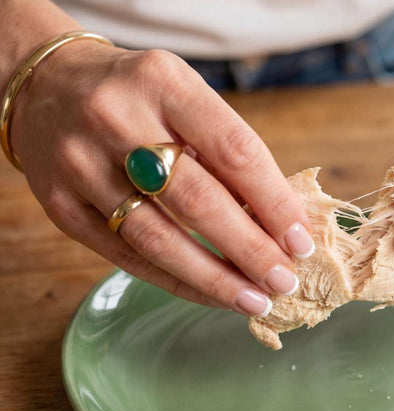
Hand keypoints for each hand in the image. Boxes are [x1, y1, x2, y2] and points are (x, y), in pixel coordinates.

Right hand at [12, 42, 313, 315]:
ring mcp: (81, 164)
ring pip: (158, 239)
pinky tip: (211, 295)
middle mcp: (115, 118)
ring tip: (255, 300)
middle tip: (285, 281)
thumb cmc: (138, 96)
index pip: (234, 150)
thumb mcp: (185, 96)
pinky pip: (127, 257)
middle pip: (197, 201)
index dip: (274, 203)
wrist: (45, 88)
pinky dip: (177, 282)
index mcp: (163, 82)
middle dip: (250, 250)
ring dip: (215, 279)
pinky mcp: (59, 205)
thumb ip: (227, 151)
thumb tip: (280, 222)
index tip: (302, 242)